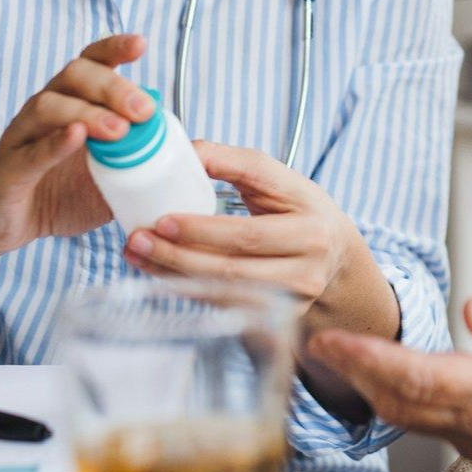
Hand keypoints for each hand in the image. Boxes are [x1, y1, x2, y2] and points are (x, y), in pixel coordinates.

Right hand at [0, 34, 153, 255]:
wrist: (6, 228)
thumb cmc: (60, 191)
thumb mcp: (109, 173)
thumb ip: (138, 156)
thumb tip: (186, 151)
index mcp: (71, 101)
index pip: (91, 61)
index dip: (114, 48)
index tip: (141, 45)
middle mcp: (44, 109)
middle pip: (74, 76)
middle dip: (112, 87)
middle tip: (143, 110)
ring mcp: (21, 136)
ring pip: (49, 106)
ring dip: (87, 112)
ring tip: (118, 130)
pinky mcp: (7, 171)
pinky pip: (29, 151)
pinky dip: (54, 143)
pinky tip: (76, 138)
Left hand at [122, 141, 361, 318]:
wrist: (333, 255)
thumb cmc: (299, 209)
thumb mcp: (279, 179)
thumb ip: (236, 162)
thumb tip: (187, 150)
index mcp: (311, 228)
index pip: (250, 233)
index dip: (203, 230)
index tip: (164, 219)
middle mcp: (306, 270)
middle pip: (232, 268)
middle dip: (178, 256)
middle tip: (139, 239)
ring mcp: (290, 301)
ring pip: (222, 293)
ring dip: (173, 275)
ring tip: (138, 254)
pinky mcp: (274, 321)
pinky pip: (221, 307)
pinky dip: (186, 288)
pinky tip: (160, 272)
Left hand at [310, 294, 471, 471]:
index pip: (417, 377)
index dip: (368, 359)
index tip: (330, 339)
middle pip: (402, 402)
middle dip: (355, 373)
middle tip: (316, 344)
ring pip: (414, 416)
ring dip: (373, 387)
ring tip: (343, 358)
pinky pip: (434, 423)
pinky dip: (401, 399)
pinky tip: (395, 380)